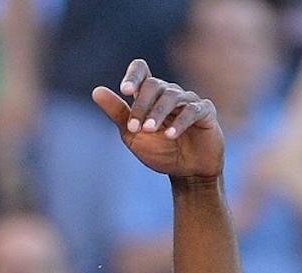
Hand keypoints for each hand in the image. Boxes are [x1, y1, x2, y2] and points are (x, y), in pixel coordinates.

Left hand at [92, 59, 222, 180]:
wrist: (185, 171)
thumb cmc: (158, 150)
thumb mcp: (131, 134)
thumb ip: (116, 112)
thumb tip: (96, 91)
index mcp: (149, 96)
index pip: (142, 71)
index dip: (134, 75)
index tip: (125, 90)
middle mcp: (169, 93)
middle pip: (154, 85)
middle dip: (142, 106)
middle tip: (134, 128)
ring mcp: (188, 100)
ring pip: (172, 96)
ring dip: (157, 113)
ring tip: (148, 130)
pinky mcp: (205, 112)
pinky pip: (193, 110)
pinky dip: (180, 122)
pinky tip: (170, 135)